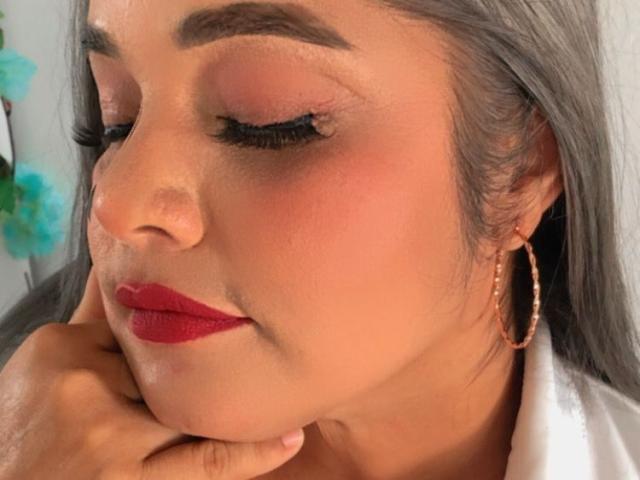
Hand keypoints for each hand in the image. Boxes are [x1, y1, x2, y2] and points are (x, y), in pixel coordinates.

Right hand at [0, 266, 304, 478]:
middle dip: (207, 366)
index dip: (183, 330)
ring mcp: (110, 437)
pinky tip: (287, 438)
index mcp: (61, 350)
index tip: (223, 311)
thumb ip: (90, 315)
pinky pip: (209, 461)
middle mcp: (84, 387)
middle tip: (272, 339)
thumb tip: (116, 260)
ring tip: (286, 387)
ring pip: (198, 405)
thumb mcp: (45, 367)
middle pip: (173, 365)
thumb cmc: (23, 437)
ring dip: (238, 399)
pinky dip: (253, 452)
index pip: (144, 327)